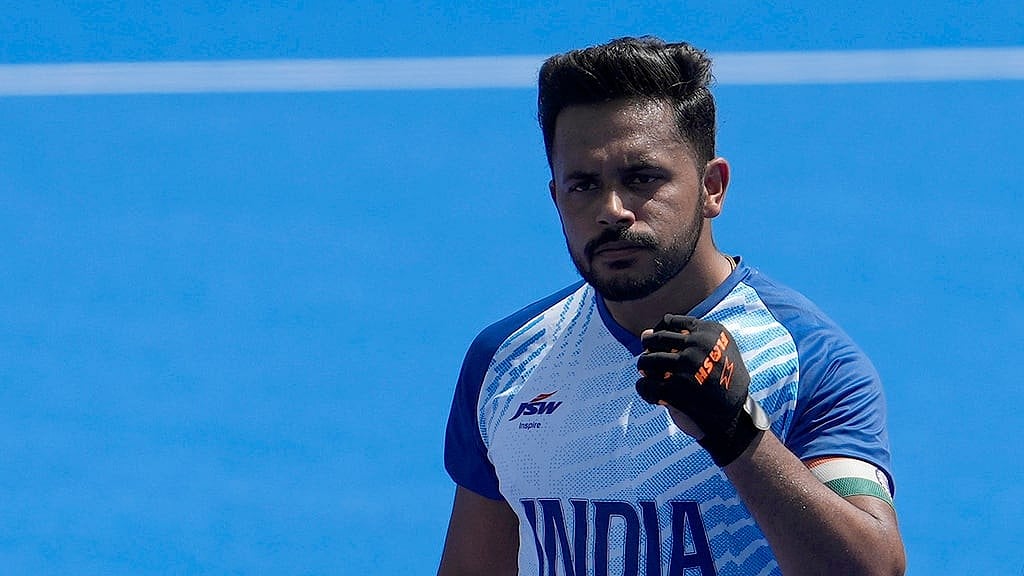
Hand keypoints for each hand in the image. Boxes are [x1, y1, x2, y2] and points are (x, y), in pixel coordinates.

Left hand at [636, 314, 769, 465]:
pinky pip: (645, 385)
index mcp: (709, 331)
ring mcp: (687, 366)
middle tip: (648, 363)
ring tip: (649, 376)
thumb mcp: (716, 351)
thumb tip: (644, 332)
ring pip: (646, 361)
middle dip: (647, 351)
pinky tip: (653, 395)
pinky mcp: (676, 390)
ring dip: (643, 370)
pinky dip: (644, 390)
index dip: (657, 334)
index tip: (657, 346)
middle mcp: (699, 345)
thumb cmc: (720, 381)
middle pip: (655, 340)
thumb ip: (684, 339)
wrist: (735, 417)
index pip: (668, 322)